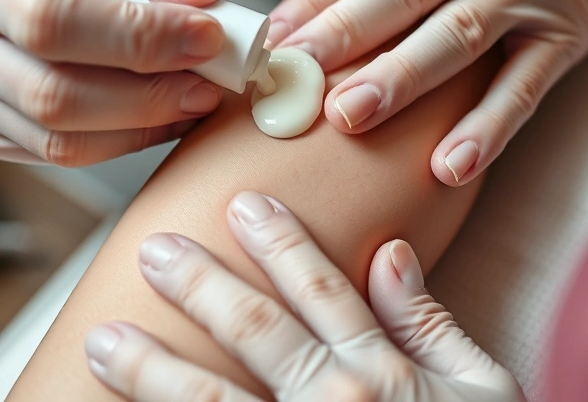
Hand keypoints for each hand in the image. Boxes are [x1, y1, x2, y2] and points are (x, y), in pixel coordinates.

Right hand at [0, 0, 225, 164]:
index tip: (210, 35)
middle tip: (212, 82)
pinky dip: (125, 140)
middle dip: (149, 97)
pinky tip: (162, 113)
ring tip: (194, 96)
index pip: (53, 19)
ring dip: (144, 126)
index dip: (139, 38)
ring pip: (60, 140)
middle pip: (54, 97)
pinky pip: (62, 155)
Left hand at [84, 191, 524, 401]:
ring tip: (104, 341)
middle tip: (153, 249)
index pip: (321, 291)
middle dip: (200, 285)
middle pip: (255, 333)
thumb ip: (430, 325)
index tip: (244, 205)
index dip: (281, 243)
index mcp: (385, 376)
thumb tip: (391, 253)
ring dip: (153, 369)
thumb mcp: (483, 390)